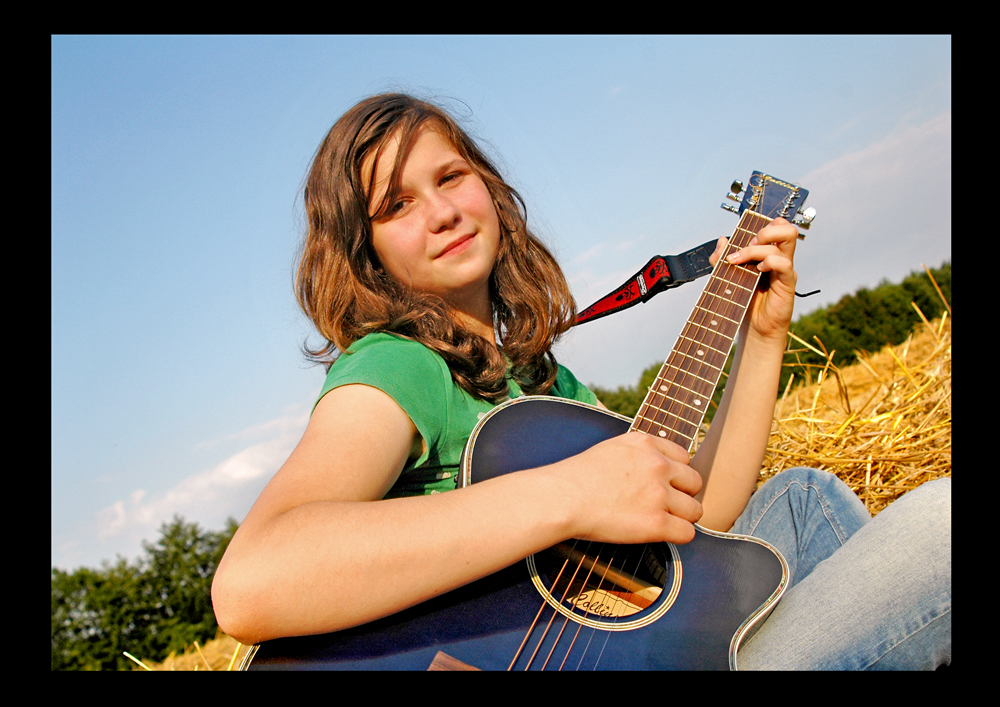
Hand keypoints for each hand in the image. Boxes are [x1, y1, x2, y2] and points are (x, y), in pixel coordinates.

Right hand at [552, 432, 703, 544]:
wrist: (561, 498)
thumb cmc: (577, 478)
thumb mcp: (612, 448)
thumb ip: (639, 453)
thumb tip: (657, 464)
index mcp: (646, 444)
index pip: (684, 458)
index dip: (675, 474)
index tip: (663, 485)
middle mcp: (657, 465)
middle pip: (695, 482)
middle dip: (682, 495)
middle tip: (663, 505)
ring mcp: (658, 495)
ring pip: (695, 510)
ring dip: (682, 517)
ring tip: (661, 521)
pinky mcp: (656, 523)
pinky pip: (687, 533)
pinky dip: (678, 536)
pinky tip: (661, 534)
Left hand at [710, 218, 798, 342]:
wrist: (754, 328)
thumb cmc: (745, 303)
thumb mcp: (728, 277)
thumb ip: (722, 258)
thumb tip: (721, 239)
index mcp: (767, 253)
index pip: (776, 226)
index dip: (760, 225)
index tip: (741, 240)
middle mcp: (779, 258)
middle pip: (785, 227)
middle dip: (764, 230)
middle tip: (748, 246)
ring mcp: (784, 269)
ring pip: (785, 239)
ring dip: (759, 246)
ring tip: (744, 261)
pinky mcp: (787, 283)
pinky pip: (785, 263)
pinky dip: (769, 262)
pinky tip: (758, 270)